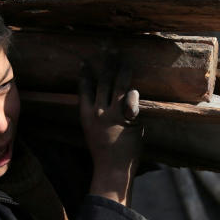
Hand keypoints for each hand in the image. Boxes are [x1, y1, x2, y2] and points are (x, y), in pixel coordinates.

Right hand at [78, 61, 142, 204]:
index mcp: (86, 116)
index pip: (84, 90)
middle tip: (109, 49)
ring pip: (116, 87)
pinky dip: (133, 95)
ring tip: (125, 62)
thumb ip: (100, 117)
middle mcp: (98, 112)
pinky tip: (135, 88)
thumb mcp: (94, 133)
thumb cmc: (105, 154)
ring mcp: (112, 116)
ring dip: (121, 72)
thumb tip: (113, 103)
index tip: (85, 62)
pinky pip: (131, 103)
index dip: (85, 75)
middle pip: (101, 82)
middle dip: (105, 64)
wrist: (111, 171)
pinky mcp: (127, 121)